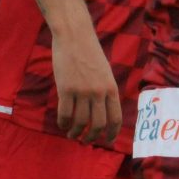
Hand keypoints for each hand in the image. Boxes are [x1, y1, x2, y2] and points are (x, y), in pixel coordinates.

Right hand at [51, 25, 121, 142]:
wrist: (75, 37)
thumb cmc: (90, 54)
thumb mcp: (105, 72)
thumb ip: (105, 90)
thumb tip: (103, 111)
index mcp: (112, 87)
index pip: (116, 117)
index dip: (112, 133)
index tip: (108, 141)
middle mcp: (99, 92)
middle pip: (98, 124)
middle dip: (92, 137)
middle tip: (87, 141)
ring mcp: (82, 91)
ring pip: (80, 122)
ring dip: (76, 132)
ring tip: (72, 135)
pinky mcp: (66, 89)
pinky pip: (65, 114)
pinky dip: (63, 124)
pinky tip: (62, 125)